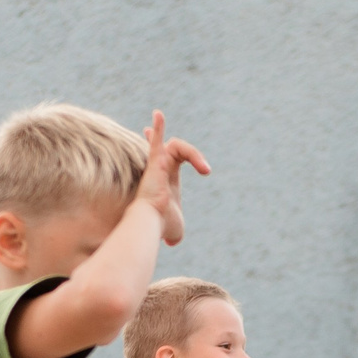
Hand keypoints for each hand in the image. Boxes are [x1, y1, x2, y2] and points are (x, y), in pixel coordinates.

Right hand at [134, 110, 210, 246]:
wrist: (152, 223)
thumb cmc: (161, 226)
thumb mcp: (175, 230)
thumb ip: (175, 233)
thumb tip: (171, 243)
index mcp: (168, 179)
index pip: (171, 157)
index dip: (174, 150)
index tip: (171, 148)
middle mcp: (161, 168)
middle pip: (177, 149)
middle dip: (195, 157)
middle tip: (205, 171)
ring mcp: (157, 164)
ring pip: (177, 146)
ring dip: (195, 155)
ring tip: (204, 169)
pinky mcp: (155, 162)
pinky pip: (157, 140)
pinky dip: (158, 128)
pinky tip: (159, 114)